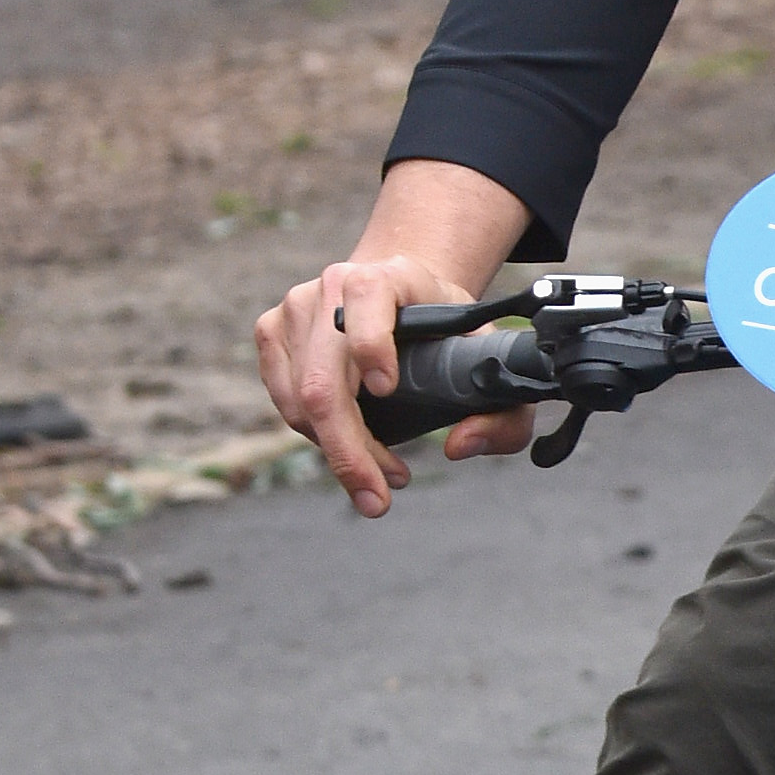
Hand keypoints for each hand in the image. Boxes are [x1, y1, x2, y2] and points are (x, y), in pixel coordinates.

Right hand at [259, 157, 535, 519]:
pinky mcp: (272, 330)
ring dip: (338, 451)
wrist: (403, 295)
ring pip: (299, 400)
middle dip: (350, 449)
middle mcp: (335, 283)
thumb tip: (458, 447)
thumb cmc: (446, 330)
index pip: (366, 298)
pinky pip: (283, 400)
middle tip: (378, 498)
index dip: (371, 346)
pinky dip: (315, 437)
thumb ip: (502, 414)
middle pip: (324, 379)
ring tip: (378, 473)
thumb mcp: (490, 361)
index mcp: (392, 275)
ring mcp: (297, 306)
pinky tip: (352, 448)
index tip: (387, 391)